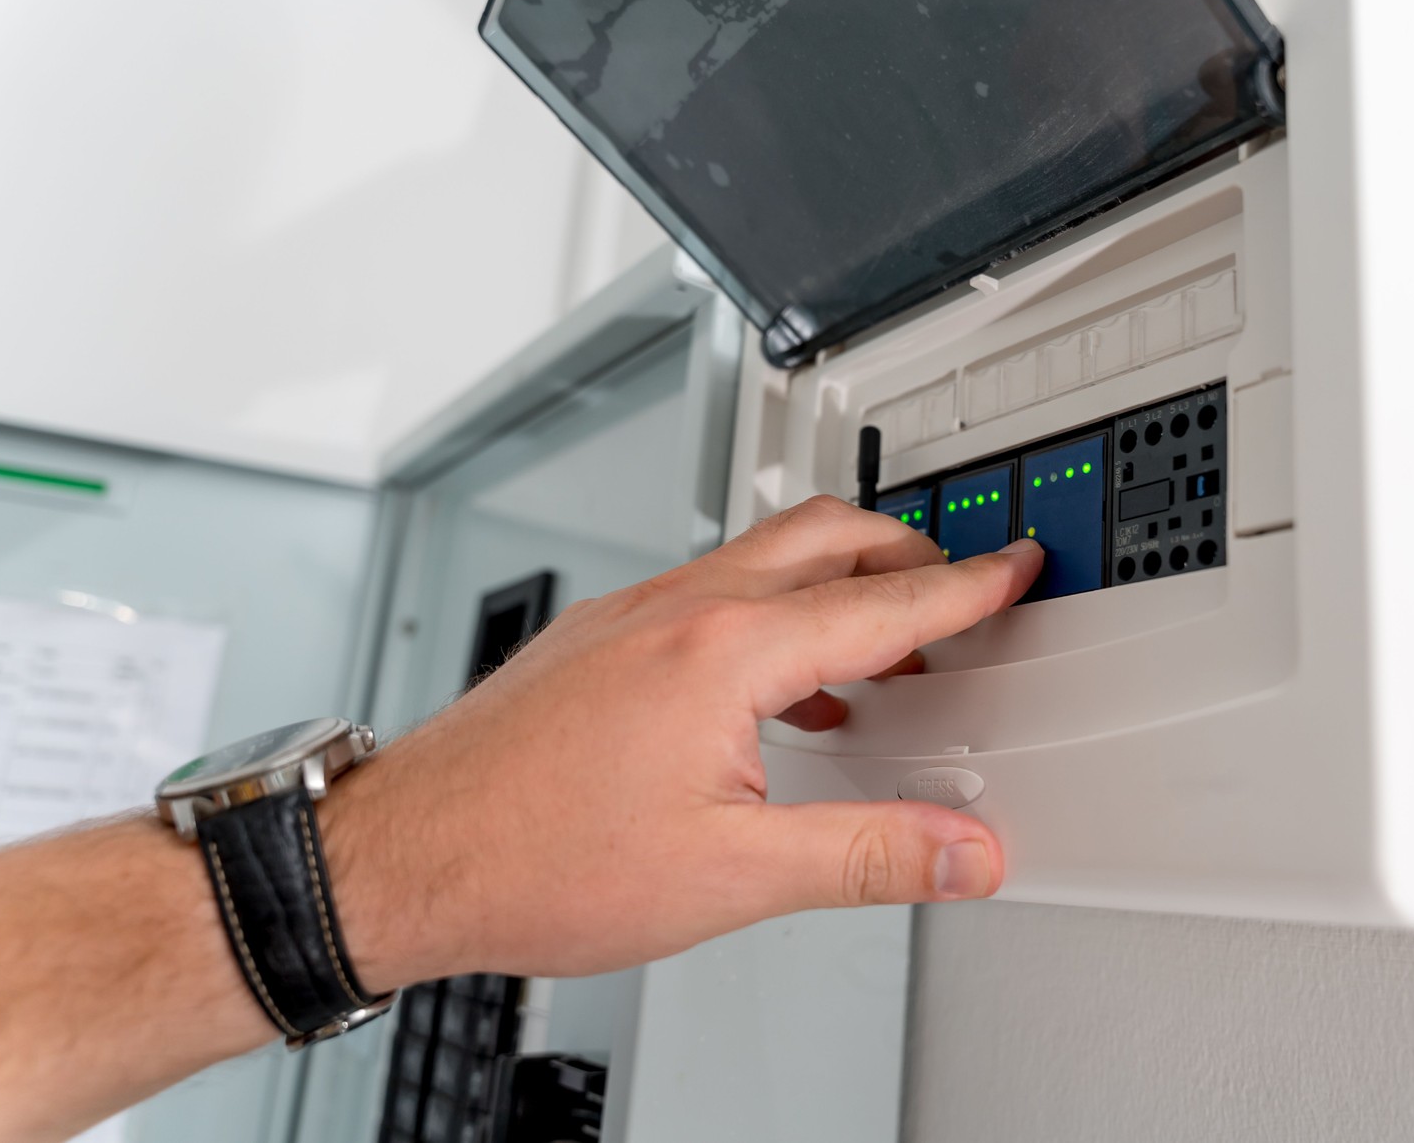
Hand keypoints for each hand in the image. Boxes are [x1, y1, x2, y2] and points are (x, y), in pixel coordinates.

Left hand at [321, 496, 1042, 988]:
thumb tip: (965, 851)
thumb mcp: (729, 876)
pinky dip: (777, 617)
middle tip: (961, 595)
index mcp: (725, 651)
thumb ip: (867, 856)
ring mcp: (633, 615)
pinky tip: (781, 698)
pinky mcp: (601, 638)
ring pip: (767, 557)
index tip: (1014, 564)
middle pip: (828, 537)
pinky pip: (716, 591)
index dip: (967, 589)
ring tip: (884, 654)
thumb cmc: (529, 859)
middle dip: (910, 556)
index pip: (885, 603)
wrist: (398, 859)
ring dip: (840, 586)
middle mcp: (679, 609)